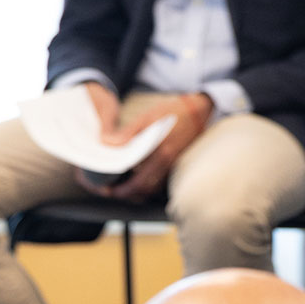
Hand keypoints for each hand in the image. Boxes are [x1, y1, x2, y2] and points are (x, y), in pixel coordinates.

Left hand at [93, 93, 213, 201]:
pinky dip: (146, 186)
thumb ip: (127, 133)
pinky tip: (136, 179)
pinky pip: (159, 182)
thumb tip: (107, 143)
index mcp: (160, 153)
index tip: (106, 189)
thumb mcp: (147, 117)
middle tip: (109, 190)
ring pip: (152, 189)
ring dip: (135, 192)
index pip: (137, 182)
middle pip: (143, 190)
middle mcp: (167, 163)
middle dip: (125, 194)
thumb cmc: (173, 111)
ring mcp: (172, 165)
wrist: (199, 109)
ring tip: (120, 187)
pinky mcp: (175, 164)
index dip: (120, 189)